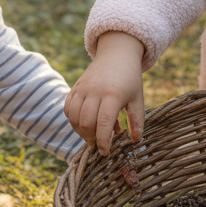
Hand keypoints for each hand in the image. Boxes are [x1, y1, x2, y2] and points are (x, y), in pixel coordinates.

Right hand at [64, 31, 144, 155]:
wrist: (116, 55)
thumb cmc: (130, 79)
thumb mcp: (138, 98)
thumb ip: (137, 120)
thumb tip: (135, 141)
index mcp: (113, 94)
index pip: (103, 122)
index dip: (103, 140)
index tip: (106, 152)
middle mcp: (94, 91)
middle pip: (86, 122)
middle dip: (91, 138)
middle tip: (99, 143)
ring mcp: (82, 88)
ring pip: (73, 117)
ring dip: (80, 131)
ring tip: (91, 135)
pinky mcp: (75, 88)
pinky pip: (67, 108)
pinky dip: (73, 120)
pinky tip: (83, 123)